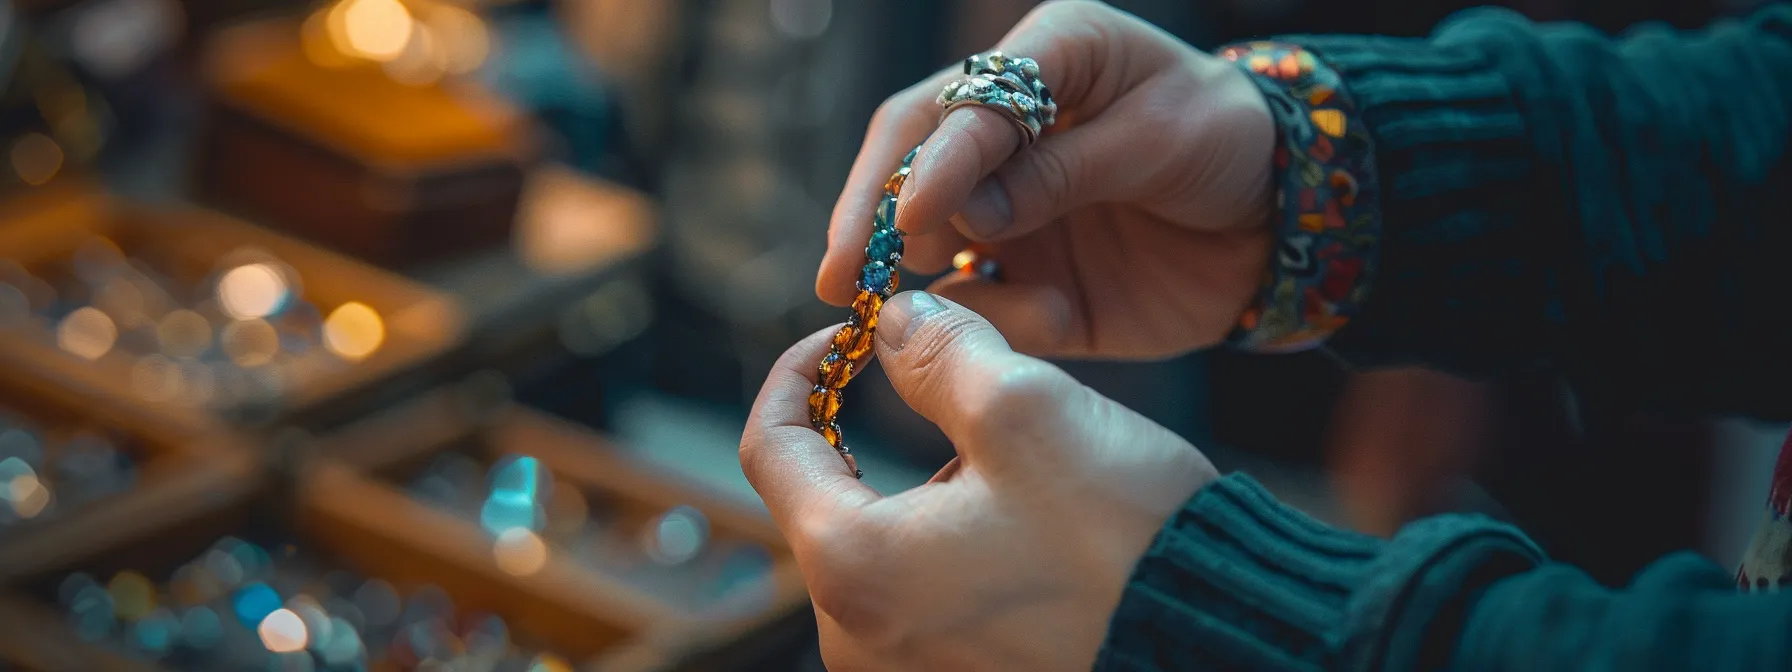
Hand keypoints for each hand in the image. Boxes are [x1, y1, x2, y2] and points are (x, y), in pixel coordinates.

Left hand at [740, 292, 1217, 669]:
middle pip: (828, 497)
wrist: (1228, 647)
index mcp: (851, 569)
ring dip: (934, 485)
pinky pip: (927, 591)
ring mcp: (906, 671)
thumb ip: (937, 352)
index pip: (770, 447)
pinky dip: (960, 540)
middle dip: (882, 430)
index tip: (852, 334)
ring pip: (886, 541)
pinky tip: (1039, 527)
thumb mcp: (1026, 412)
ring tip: (1028, 470)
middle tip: (959, 383)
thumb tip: (890, 322)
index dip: (800, 371)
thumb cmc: (1129, 543)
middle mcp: (857, 639)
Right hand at [817, 0, 1275, 359]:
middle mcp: (1008, 136)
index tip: (907, 220)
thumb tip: (963, 215)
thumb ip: (1064, 169)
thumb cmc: (1230, 142)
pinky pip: (985, 311)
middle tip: (841, 276)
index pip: (953, 107)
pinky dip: (999, 323)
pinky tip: (1051, 316)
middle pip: (909, 169)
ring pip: (930, 249)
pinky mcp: (1029, 283)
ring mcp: (1010, 213)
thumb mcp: (1160, 137)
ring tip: (934, 309)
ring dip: (923, 283)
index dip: (924, 164)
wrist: (1288, 220)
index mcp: (1042, 63)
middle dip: (871, 224)